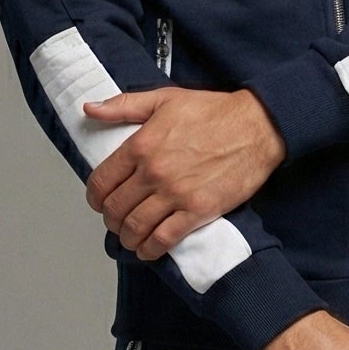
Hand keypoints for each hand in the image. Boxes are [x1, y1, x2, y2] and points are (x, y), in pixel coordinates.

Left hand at [81, 87, 287, 256]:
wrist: (257, 126)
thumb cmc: (215, 112)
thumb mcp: (165, 99)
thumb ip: (124, 105)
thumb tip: (91, 109)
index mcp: (141, 145)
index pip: (101, 181)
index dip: (95, 197)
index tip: (99, 201)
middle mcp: (154, 172)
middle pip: (115, 208)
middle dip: (110, 219)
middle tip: (115, 221)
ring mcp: (176, 194)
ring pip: (135, 227)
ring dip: (127, 238)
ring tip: (130, 237)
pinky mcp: (198, 210)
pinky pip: (164, 239)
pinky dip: (150, 250)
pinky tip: (148, 250)